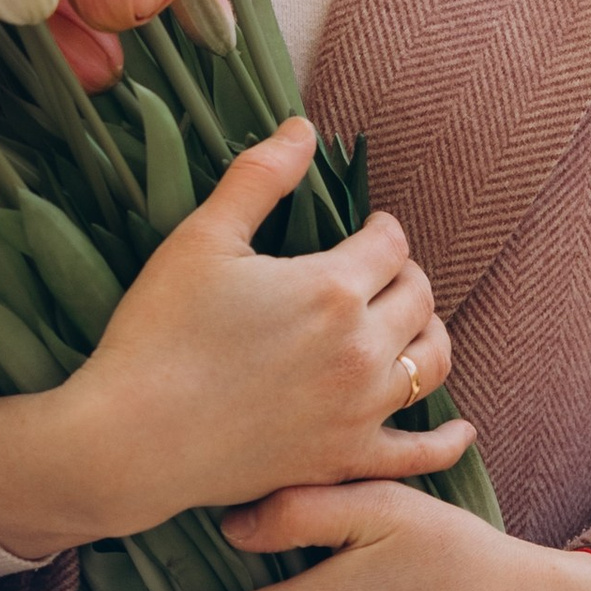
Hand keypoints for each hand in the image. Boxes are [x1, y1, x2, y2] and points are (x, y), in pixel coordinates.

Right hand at [0, 114, 470, 559]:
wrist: (130, 440)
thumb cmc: (158, 333)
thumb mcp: (201, 238)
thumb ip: (259, 176)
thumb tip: (303, 128)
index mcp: (333, 287)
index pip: (391, 243)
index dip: (381, 229)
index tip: (366, 229)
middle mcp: (361, 349)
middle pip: (419, 297)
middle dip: (404, 276)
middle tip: (378, 274)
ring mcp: (358, 411)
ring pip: (430, 364)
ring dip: (428, 336)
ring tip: (407, 325)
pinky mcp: (344, 462)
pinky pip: (419, 455)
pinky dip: (446, 442)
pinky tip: (460, 432)